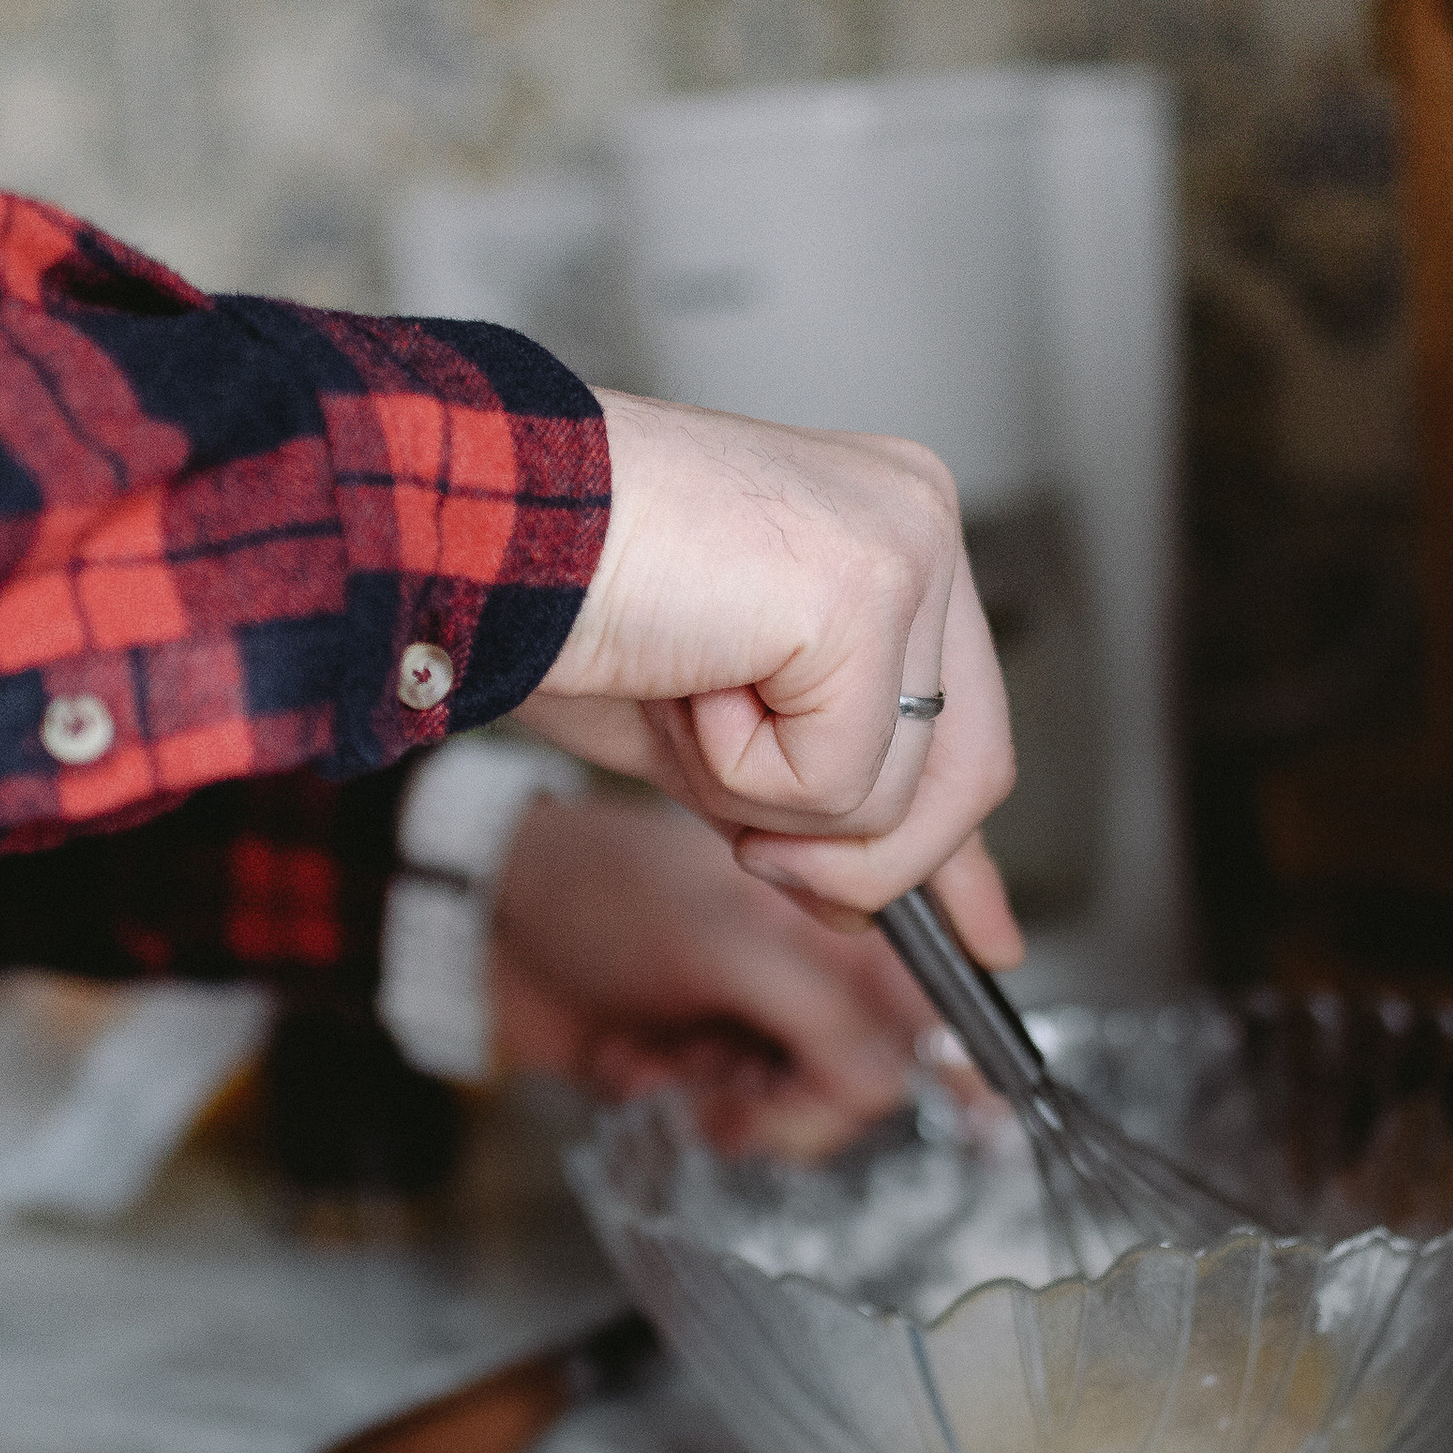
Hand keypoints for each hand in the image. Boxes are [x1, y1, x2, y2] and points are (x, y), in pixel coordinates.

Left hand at [488, 791, 991, 1157]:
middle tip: (733, 1085)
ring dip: (733, 1102)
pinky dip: (683, 1101)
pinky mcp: (705, 1057)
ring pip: (804, 1112)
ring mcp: (759, 1011)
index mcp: (843, 903)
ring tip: (668, 1059)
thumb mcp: (728, 946)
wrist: (481, 925)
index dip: (953, 1052)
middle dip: (801, 1099)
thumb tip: (890, 1084)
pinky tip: (634, 1059)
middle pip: (876, 1074)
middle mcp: (814, 959)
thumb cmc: (597, 896)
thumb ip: (826, 1015)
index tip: (949, 1109)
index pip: (939, 994)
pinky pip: (736, 1120)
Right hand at [516, 390, 1020, 965]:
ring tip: (688, 696)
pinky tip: (688, 681)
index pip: (965, 718)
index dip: (957, 842)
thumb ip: (811, 805)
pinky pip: (839, 779)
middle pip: (970, 769)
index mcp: (880, 531)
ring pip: (901, 795)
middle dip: (862, 857)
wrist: (472, 534)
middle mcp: (913, 519)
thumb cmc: (558, 610)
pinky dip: (740, 772)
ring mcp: (903, 545)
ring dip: (766, 799)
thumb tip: (872, 904)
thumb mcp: (716, 739)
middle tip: (748, 838)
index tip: (980, 933)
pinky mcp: (868, 586)